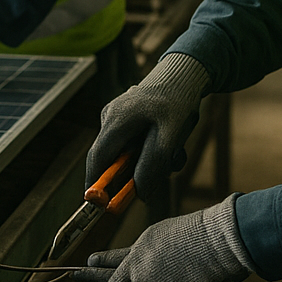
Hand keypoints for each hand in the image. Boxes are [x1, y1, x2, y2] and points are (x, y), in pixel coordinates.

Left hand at [71, 195, 254, 281]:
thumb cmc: (202, 234)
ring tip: (196, 280)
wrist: (220, 239)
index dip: (95, 271)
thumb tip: (139, 280)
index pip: (110, 263)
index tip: (80, 269)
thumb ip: (147, 258)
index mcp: (139, 250)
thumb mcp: (164, 237)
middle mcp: (138, 272)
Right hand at [86, 52, 210, 200]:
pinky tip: (171, 142)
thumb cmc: (177, 102)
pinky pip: (132, 143)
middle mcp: (109, 117)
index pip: (97, 159)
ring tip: (175, 152)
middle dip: (134, 172)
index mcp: (115, 120)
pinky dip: (150, 150)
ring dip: (149, 160)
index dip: (96, 185)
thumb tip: (139, 194)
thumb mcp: (169, 137)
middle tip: (163, 172)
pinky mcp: (125, 117)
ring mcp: (116, 116)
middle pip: (111, 158)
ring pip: (125, 152)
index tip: (100, 207)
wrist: (184, 74)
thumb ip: (152, 165)